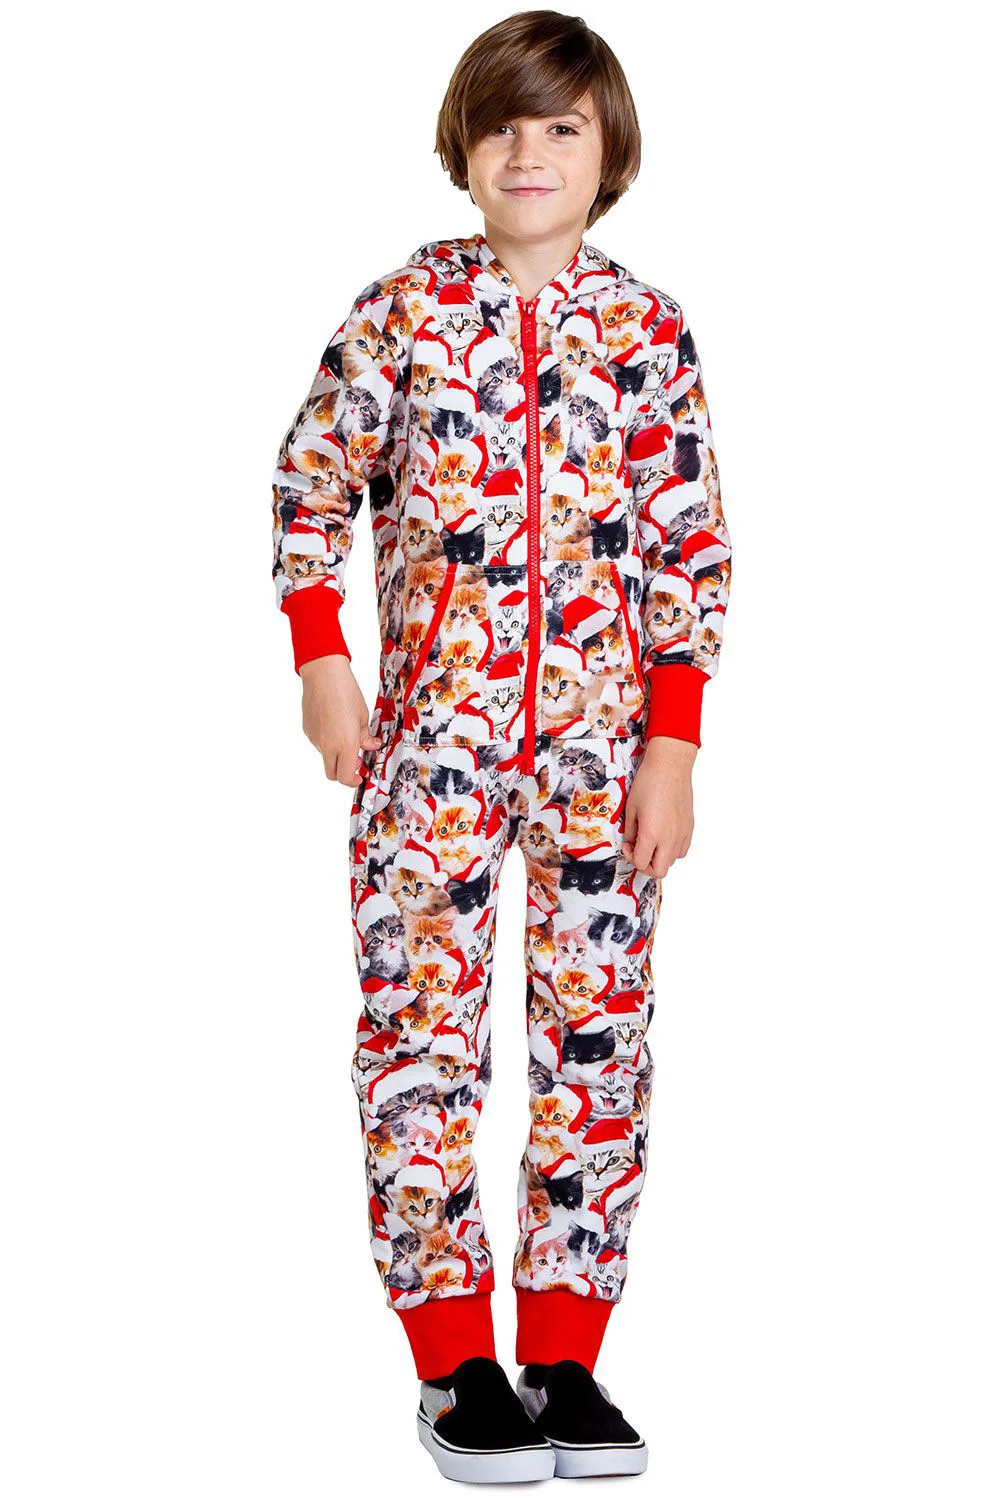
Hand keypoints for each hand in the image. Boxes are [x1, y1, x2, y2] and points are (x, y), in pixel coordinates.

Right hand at [299, 654, 382, 785]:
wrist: (324, 675)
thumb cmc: (346, 692)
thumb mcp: (363, 716)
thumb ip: (366, 737)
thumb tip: (371, 747)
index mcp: (345, 745)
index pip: (345, 777)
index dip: (353, 780)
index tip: (360, 775)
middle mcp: (327, 746)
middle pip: (332, 774)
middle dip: (343, 772)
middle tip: (355, 760)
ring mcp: (315, 739)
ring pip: (325, 757)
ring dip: (335, 754)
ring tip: (345, 733)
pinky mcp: (307, 730)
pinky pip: (318, 743)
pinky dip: (327, 741)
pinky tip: (334, 723)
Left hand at [621, 736, 696, 877]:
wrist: (670, 766)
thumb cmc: (649, 782)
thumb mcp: (631, 808)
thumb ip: (630, 831)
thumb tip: (631, 842)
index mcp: (651, 834)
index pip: (640, 862)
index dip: (630, 856)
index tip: (628, 845)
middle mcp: (669, 838)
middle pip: (659, 870)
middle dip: (645, 865)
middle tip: (638, 852)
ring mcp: (681, 834)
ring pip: (672, 862)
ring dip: (659, 858)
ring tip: (651, 843)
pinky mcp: (689, 828)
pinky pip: (682, 850)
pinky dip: (672, 850)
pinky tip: (664, 837)